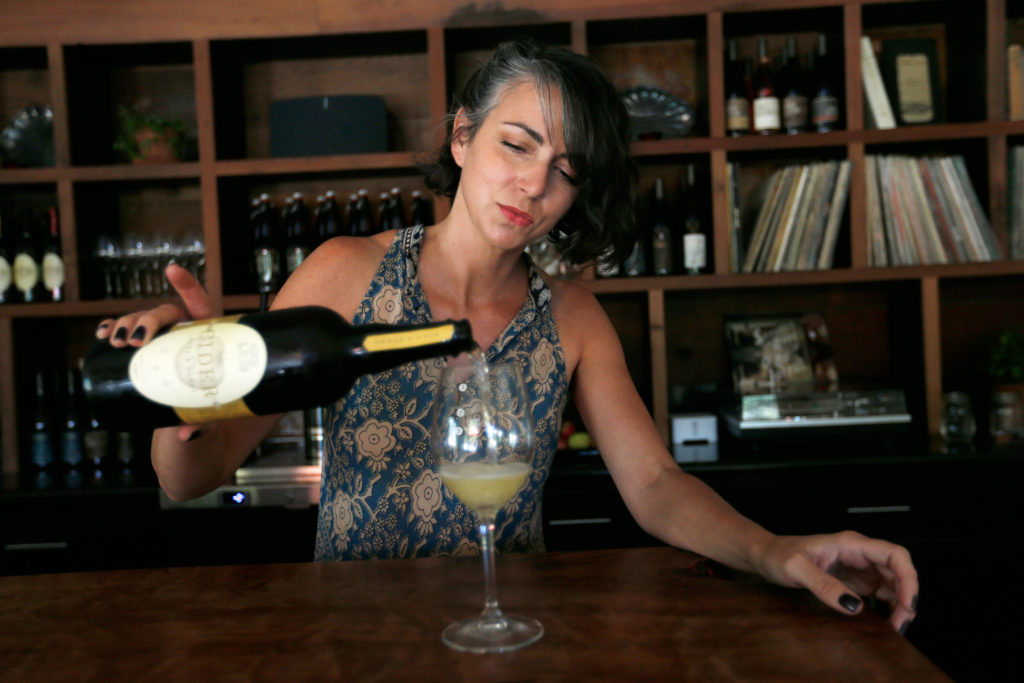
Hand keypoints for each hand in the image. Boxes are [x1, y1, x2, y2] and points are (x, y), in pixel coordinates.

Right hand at [94, 263, 213, 441]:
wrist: (198, 444)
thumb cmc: (214, 427)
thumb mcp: (213, 427)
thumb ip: (204, 430)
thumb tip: (188, 432)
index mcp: (210, 343)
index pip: (200, 307)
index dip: (187, 286)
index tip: (171, 271)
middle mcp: (186, 340)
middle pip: (166, 315)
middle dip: (146, 319)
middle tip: (136, 339)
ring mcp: (164, 349)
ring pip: (143, 324)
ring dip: (126, 324)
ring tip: (116, 339)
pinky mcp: (145, 362)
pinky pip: (128, 338)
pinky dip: (113, 331)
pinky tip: (103, 333)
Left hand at [756, 530, 917, 633]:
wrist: (764, 555)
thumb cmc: (777, 555)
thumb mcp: (795, 568)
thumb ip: (822, 585)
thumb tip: (853, 606)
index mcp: (850, 544)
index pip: (894, 554)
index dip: (908, 578)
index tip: (907, 604)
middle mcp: (859, 554)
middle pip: (899, 571)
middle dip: (906, 597)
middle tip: (901, 625)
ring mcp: (858, 568)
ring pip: (893, 584)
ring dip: (900, 605)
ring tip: (896, 629)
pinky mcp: (854, 581)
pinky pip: (881, 593)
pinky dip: (888, 608)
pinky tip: (884, 624)